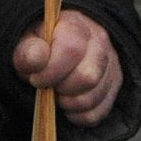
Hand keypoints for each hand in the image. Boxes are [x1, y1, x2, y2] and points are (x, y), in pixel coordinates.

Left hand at [14, 10, 122, 125]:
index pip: (71, 49)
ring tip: (57, 93)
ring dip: (69, 103)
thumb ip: (28, 51)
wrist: (55, 49)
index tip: (36, 78)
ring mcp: (111, 63)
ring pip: (94, 97)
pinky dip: (78, 115)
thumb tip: (37, 57)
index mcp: (75, 25)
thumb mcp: (26, 44)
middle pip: (87, 77)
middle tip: (48, 85)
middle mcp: (100, 41)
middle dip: (61, 88)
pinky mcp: (114, 84)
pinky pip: (98, 112)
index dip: (50, 71)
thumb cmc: (40, 47)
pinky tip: (68, 104)